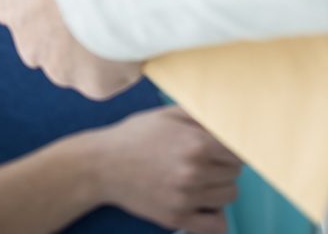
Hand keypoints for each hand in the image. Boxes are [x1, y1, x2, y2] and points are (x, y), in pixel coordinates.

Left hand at [0, 0, 142, 98]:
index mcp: (10, 2)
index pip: (25, 11)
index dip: (54, 2)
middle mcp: (26, 39)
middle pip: (49, 43)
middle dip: (74, 31)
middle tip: (109, 4)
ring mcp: (58, 64)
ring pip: (79, 65)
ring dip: (101, 49)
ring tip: (132, 19)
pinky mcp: (93, 82)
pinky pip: (113, 78)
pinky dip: (129, 64)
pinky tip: (145, 37)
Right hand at [87, 106, 242, 233]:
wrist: (99, 165)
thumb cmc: (133, 137)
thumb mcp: (165, 115)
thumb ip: (201, 116)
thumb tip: (231, 121)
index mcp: (197, 144)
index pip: (239, 153)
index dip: (227, 150)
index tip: (214, 151)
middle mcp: (195, 172)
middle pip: (234, 174)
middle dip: (220, 168)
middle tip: (198, 164)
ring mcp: (186, 197)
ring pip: (229, 196)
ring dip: (217, 189)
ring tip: (195, 181)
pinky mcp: (176, 217)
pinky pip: (217, 225)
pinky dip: (214, 217)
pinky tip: (201, 205)